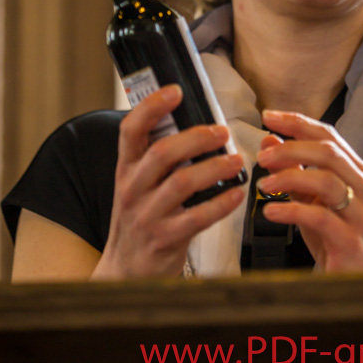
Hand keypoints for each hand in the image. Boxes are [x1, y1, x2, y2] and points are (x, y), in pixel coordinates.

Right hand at [92, 84, 244, 278]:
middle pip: (162, 153)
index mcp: (126, 168)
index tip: (175, 91)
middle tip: (223, 131)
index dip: (151, 107)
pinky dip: (221, 204)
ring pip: (182, 182)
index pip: (130, 130)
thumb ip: (156, 158)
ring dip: (214, 167)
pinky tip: (236, 193)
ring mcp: (147, 215)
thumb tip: (195, 124)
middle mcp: (132, 188)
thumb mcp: (137, 184)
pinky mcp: (165, 239)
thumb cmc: (141, 217)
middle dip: (196, 137)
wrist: (125, 271)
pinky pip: (197, 217)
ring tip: (237, 160)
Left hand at [256, 110, 362, 272]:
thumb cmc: (337, 238)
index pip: (328, 135)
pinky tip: (271, 212)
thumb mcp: (313, 200)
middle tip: (262, 155)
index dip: (297, 122)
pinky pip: (320, 217)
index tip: (269, 116)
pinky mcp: (351, 239)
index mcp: (356, 171)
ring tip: (264, 185)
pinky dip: (291, 211)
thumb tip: (269, 142)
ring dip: (289, 178)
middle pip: (327, 152)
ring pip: (325, 180)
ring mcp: (360, 213)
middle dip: (290, 148)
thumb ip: (294, 172)